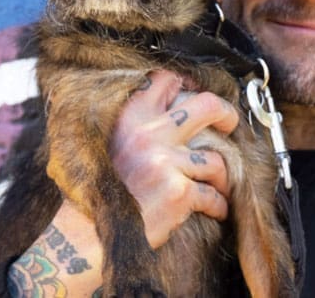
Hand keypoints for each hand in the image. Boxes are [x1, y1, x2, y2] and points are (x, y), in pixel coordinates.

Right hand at [110, 70, 238, 247]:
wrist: (86, 235)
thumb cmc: (100, 191)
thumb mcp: (109, 142)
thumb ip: (136, 123)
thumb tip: (175, 104)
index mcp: (129, 117)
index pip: (166, 80)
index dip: (188, 86)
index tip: (196, 98)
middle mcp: (148, 134)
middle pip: (207, 105)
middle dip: (226, 114)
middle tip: (229, 125)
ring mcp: (165, 162)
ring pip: (216, 159)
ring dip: (221, 176)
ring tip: (217, 186)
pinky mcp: (178, 192)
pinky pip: (212, 196)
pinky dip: (217, 205)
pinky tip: (214, 210)